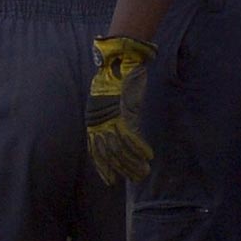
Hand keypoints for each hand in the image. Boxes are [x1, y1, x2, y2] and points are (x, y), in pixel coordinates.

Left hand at [86, 35, 155, 184]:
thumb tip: (117, 128)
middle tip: (132, 179)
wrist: (119, 61)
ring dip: (133, 163)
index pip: (95, 151)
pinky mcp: (124, 113)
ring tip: (143, 173)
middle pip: (109, 153)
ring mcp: (111, 119)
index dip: (103, 167)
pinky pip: (131, 138)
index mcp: (92, 121)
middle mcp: (99, 123)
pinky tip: (148, 157)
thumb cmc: (114, 78)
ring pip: (120, 150)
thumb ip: (109, 115)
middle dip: (121, 169)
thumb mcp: (106, 100)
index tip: (110, 180)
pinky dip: (140, 149)